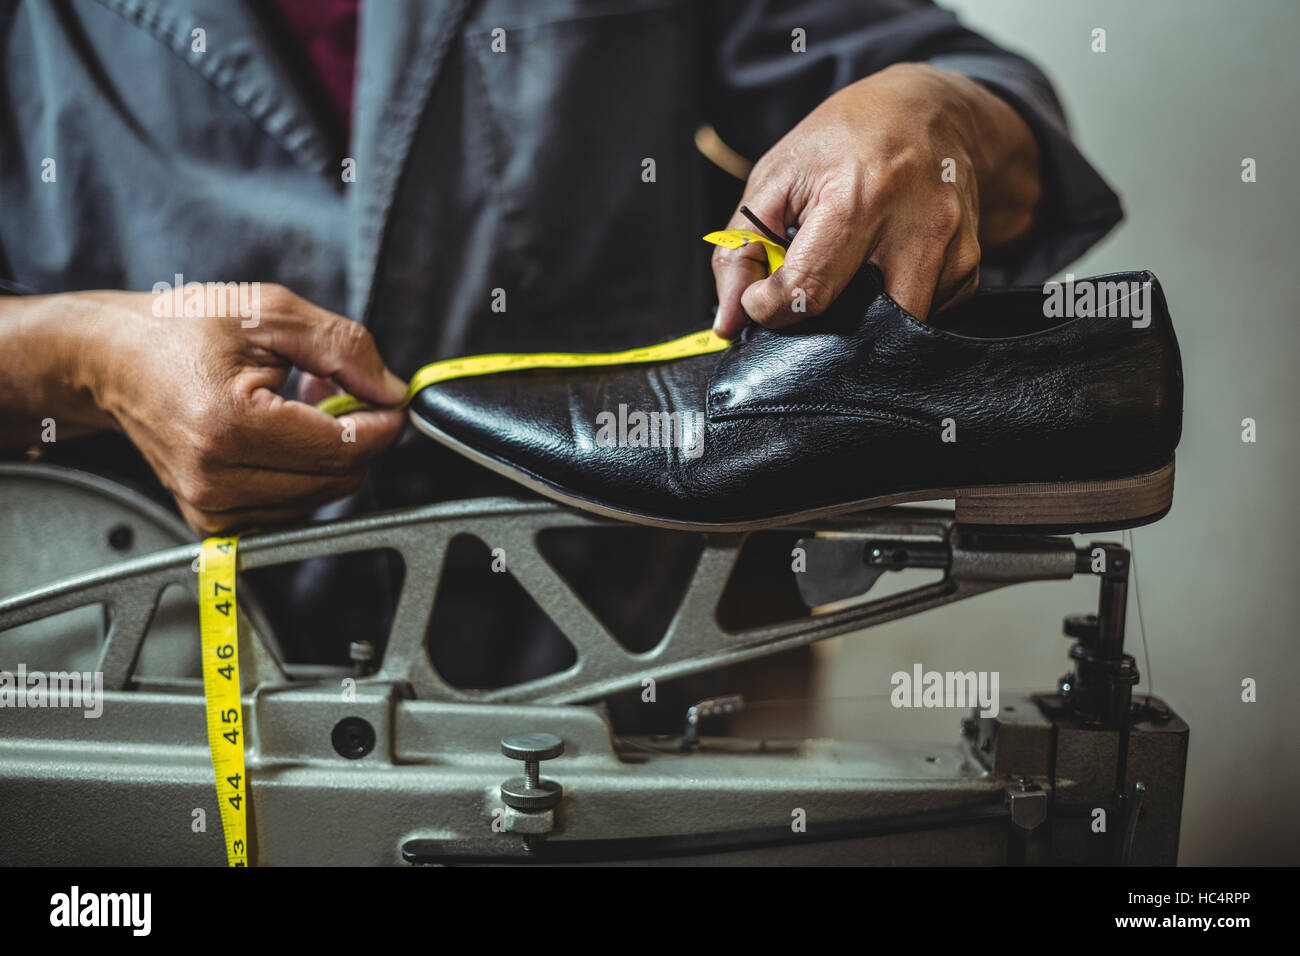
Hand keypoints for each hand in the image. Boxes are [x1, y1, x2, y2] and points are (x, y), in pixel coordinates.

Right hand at [74, 285, 407, 533]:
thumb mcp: (269, 312)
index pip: (345, 447)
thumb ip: (344, 347)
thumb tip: (392, 391)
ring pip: (321, 495)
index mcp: (228, 426)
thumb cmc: (178, 330)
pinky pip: (292, 505)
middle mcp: (216, 478)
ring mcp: (211, 507)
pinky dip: (302, 470)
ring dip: (327, 451)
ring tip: (296, 402)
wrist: (109, 360)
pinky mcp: (212, 521)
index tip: (388, 397)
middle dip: (355, 432)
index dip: (383, 422)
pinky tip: (281, 431)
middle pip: (339, 477)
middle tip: (333, 386)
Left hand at [712, 62, 1041, 335]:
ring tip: (850, 271)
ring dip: (863, 316)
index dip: (771, 306)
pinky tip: (886, 266)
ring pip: (894, 328)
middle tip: (808, 290)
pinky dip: (895, 305)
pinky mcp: (971, 265)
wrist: (929, 109)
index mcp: (859, 195)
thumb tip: (727, 321)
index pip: (808, 290)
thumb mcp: (776, 177)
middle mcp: (916, 223)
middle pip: (860, 323)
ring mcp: (952, 247)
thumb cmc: (843, 141)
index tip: (762, 295)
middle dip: (823, 323)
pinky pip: (925, 316)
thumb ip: (741, 249)